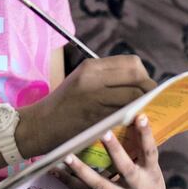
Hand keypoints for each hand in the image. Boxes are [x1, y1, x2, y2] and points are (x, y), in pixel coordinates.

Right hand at [23, 55, 156, 154]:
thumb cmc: (61, 106)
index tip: (145, 87)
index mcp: (91, 66)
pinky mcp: (94, 116)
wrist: (38, 126)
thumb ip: (105, 78)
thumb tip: (136, 82)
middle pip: (137, 75)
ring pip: (133, 94)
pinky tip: (133, 123)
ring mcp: (94, 96)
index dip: (144, 75)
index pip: (131, 63)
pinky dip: (133, 117)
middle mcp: (93, 77)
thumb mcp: (81, 81)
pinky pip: (124, 113)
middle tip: (149, 100)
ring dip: (144, 104)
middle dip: (148, 88)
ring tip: (144, 112)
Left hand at [50, 113, 165, 188]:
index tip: (140, 116)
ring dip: (81, 171)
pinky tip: (56, 172)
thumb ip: (141, 149)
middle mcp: (137, 188)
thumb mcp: (151, 167)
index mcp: (151, 174)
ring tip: (66, 156)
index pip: (150, 152)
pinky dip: (70, 183)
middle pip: (126, 169)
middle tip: (102, 132)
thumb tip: (130, 118)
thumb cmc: (148, 183)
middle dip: (115, 151)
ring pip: (100, 186)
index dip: (146, 135)